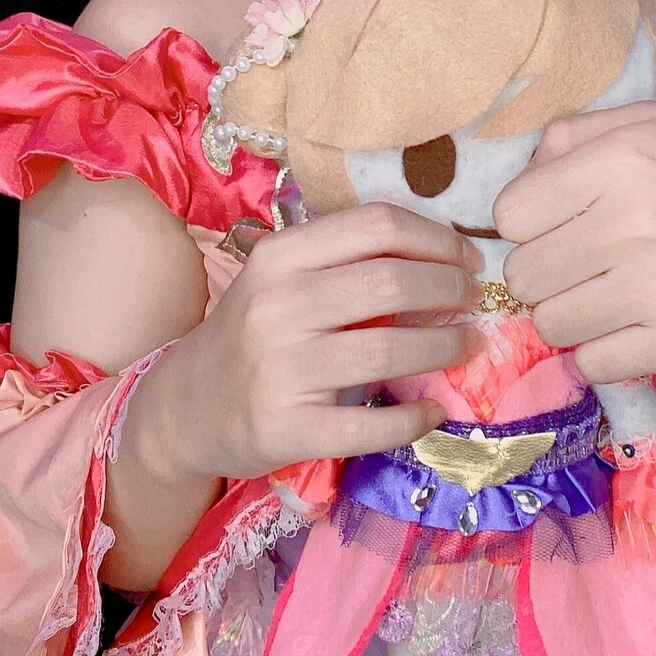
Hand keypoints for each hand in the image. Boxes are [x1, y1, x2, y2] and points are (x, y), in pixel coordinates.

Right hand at [134, 204, 482, 483]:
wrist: (182, 406)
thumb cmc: (251, 334)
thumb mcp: (280, 281)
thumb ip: (343, 262)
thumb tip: (443, 256)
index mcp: (279, 257)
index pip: (376, 226)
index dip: (436, 238)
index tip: (467, 258)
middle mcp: (276, 306)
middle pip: (391, 281)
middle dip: (450, 289)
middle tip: (473, 302)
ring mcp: (279, 370)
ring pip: (388, 350)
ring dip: (445, 347)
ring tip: (467, 347)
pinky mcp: (286, 429)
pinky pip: (369, 424)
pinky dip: (414, 418)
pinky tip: (433, 410)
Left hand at [493, 101, 655, 383]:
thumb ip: (579, 135)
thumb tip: (522, 175)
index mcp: (623, 158)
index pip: (510, 214)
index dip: (527, 223)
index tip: (558, 224)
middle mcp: (635, 219)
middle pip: (523, 274)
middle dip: (541, 273)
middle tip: (580, 266)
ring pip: (550, 324)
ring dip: (566, 316)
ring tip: (602, 298)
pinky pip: (592, 365)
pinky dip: (598, 353)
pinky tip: (625, 328)